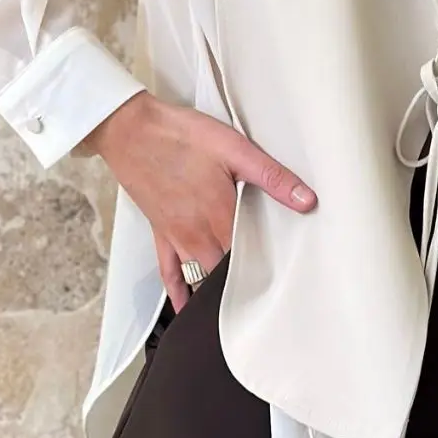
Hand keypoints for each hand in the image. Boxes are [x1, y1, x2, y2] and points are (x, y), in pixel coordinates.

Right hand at [85, 91, 316, 312]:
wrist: (130, 131)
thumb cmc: (181, 136)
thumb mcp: (234, 148)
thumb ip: (272, 176)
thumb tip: (307, 200)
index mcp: (221, 217)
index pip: (252, 257)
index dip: (270, 267)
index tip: (287, 277)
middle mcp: (198, 235)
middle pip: (228, 271)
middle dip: (247, 280)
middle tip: (268, 289)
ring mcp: (177, 237)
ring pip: (202, 277)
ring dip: (218, 289)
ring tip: (238, 303)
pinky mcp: (160, 232)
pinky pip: (168, 273)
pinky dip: (178, 293)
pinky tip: (184, 307)